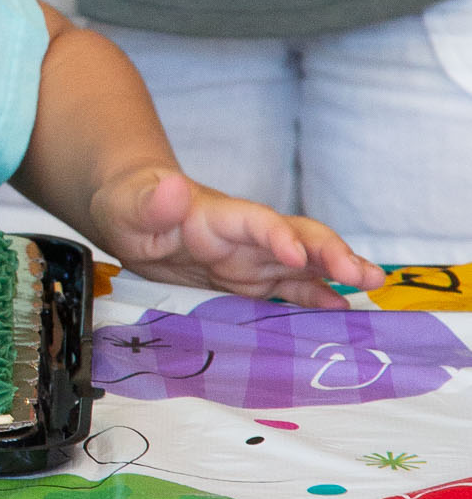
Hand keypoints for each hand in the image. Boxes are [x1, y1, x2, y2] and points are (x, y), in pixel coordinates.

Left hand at [92, 167, 384, 307]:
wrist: (135, 214)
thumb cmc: (131, 205)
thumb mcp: (127, 204)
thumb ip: (150, 202)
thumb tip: (172, 187)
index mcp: (216, 216)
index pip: (254, 221)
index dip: (277, 236)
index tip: (296, 254)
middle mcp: (244, 236)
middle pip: (295, 236)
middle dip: (329, 253)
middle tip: (364, 275)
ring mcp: (253, 258)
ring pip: (305, 263)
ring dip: (338, 273)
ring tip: (372, 286)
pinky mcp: (253, 280)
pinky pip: (292, 288)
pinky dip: (319, 298)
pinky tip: (344, 312)